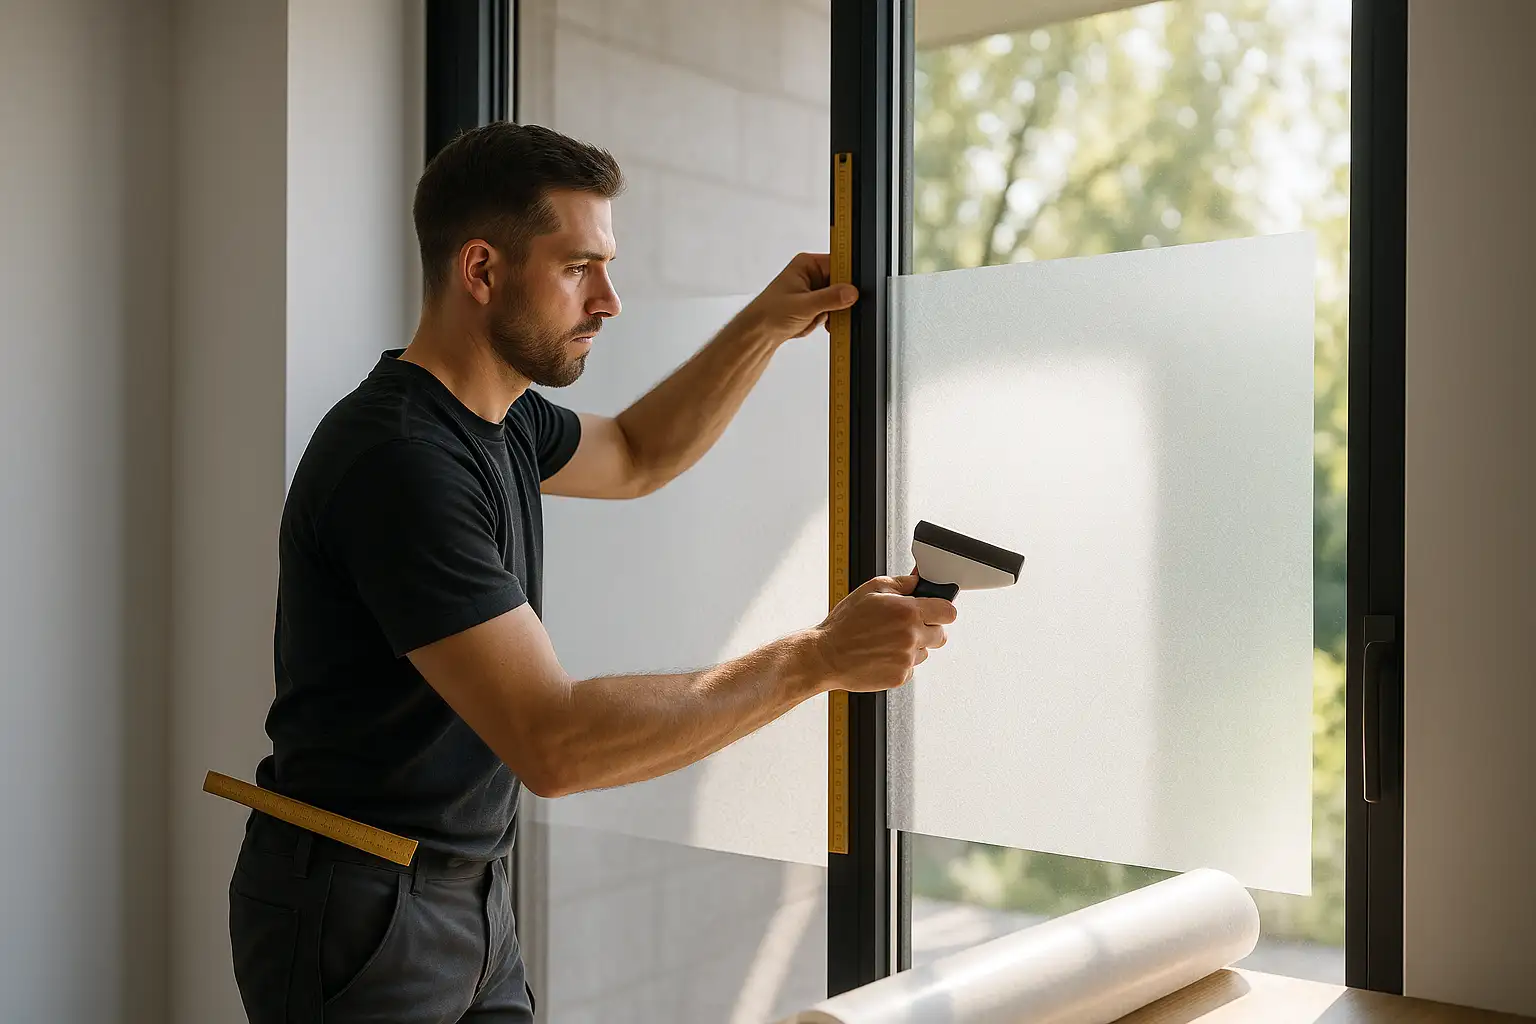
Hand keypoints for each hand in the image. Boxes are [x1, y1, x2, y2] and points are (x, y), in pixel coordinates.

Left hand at [738, 253, 857, 344]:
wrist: (761, 333)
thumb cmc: (770, 313)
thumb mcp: (804, 305)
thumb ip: (830, 298)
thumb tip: (851, 292)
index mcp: (808, 264)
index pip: (838, 263)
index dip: (848, 276)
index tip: (854, 289)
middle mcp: (812, 274)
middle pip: (842, 282)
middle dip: (839, 299)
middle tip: (834, 309)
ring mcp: (816, 290)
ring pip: (840, 298)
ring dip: (833, 311)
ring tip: (818, 317)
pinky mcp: (817, 304)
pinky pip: (834, 310)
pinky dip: (829, 319)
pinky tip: (818, 322)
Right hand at [808, 575, 957, 692]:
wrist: (826, 655)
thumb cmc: (845, 622)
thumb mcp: (871, 589)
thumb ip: (902, 583)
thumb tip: (919, 581)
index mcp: (908, 612)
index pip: (949, 612)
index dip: (942, 610)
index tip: (934, 611)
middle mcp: (911, 637)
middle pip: (941, 635)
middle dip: (928, 629)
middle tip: (905, 626)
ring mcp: (907, 660)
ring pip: (925, 652)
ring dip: (913, 646)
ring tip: (886, 641)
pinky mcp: (900, 677)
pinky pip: (911, 668)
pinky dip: (900, 661)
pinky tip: (881, 654)